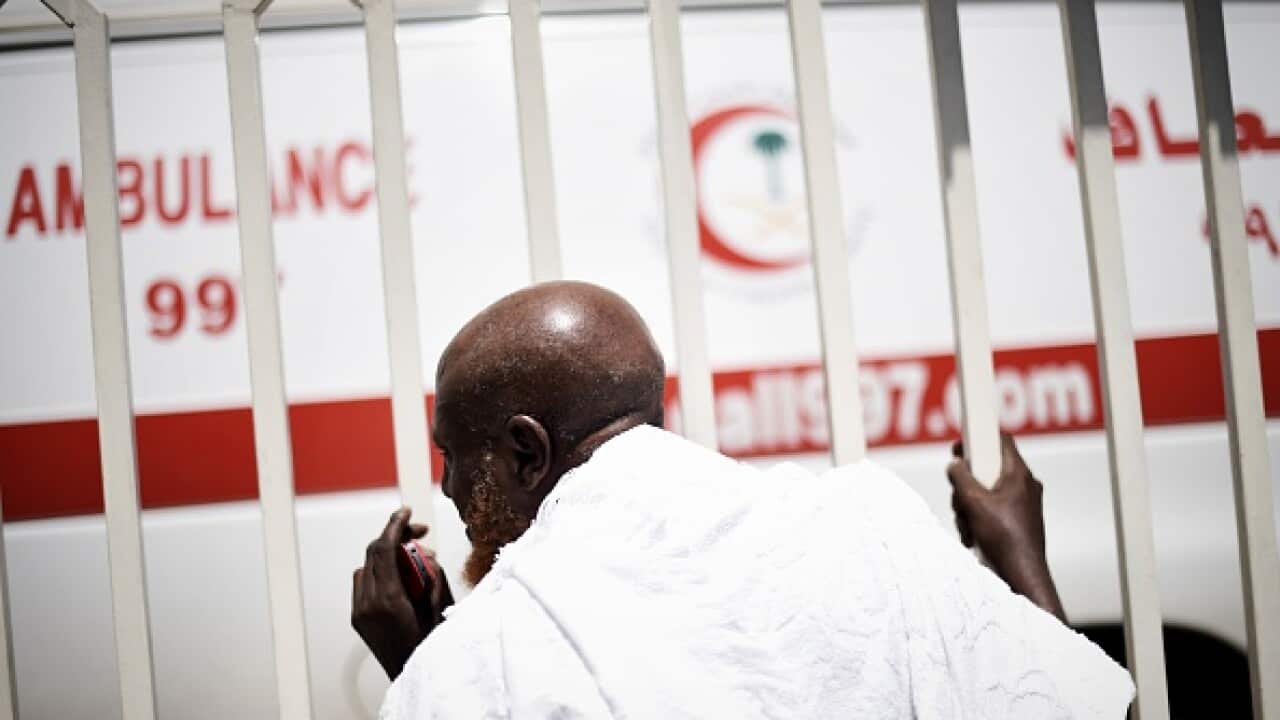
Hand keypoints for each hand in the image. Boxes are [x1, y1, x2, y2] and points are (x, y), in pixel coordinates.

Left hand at [352, 507, 453, 679]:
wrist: (412, 677)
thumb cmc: (431, 647)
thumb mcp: (440, 606)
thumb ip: (432, 575)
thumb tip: (424, 553)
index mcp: (388, 598)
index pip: (384, 549)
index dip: (395, 525)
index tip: (405, 511)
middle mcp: (368, 603)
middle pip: (373, 554)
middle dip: (395, 537)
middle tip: (418, 533)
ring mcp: (359, 612)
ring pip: (366, 567)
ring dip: (387, 556)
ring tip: (413, 560)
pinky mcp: (357, 619)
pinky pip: (363, 584)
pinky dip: (379, 573)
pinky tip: (399, 579)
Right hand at [947, 434, 1065, 621]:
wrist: (1021, 576)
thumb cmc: (1004, 538)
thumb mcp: (973, 502)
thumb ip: (960, 478)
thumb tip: (955, 466)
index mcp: (1018, 474)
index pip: (1001, 440)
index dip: (978, 438)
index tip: (960, 448)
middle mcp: (1023, 486)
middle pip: (987, 469)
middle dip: (966, 485)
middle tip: (960, 498)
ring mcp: (1021, 505)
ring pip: (985, 492)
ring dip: (969, 508)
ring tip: (969, 526)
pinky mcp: (1016, 522)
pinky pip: (991, 510)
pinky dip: (978, 520)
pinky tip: (974, 537)